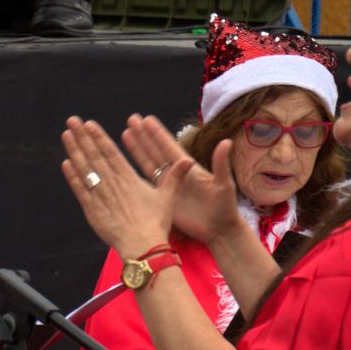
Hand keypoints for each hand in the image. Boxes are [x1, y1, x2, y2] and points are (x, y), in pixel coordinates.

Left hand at [60, 117, 177, 260]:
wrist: (142, 245)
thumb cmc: (156, 222)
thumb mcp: (167, 197)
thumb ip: (174, 177)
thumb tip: (188, 161)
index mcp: (129, 177)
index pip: (111, 152)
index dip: (99, 137)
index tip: (89, 124)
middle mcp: (112, 183)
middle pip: (94, 156)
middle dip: (82, 137)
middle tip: (72, 120)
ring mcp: (100, 196)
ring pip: (85, 169)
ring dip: (74, 151)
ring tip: (66, 134)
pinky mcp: (92, 210)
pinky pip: (80, 190)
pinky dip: (72, 176)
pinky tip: (66, 163)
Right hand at [118, 114, 248, 245]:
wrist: (219, 231)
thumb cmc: (225, 208)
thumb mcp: (224, 185)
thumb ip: (221, 164)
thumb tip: (225, 142)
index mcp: (188, 168)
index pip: (169, 147)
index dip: (158, 134)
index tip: (146, 119)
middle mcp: (176, 173)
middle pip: (156, 150)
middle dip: (143, 135)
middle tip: (131, 119)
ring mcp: (168, 185)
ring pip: (148, 162)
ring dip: (137, 149)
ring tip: (125, 133)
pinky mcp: (163, 198)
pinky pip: (146, 181)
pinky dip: (136, 170)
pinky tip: (124, 164)